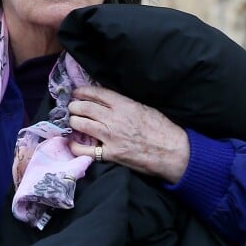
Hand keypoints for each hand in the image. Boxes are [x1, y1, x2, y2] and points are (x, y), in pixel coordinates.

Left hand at [68, 85, 189, 183]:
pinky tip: (74, 143)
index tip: (76, 93)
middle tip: (73, 108)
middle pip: (83, 107)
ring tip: (74, 122)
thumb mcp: (144, 107)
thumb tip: (108, 101)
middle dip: (74, 106)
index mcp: (124, 104)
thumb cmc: (162, 129)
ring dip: (74, 121)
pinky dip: (75, 145)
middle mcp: (113, 118)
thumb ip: (124, 104)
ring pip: (80, 124)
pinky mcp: (110, 154)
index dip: (82, 92)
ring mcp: (110, 136)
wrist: (172, 151)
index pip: (96, 93)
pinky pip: (84, 149)